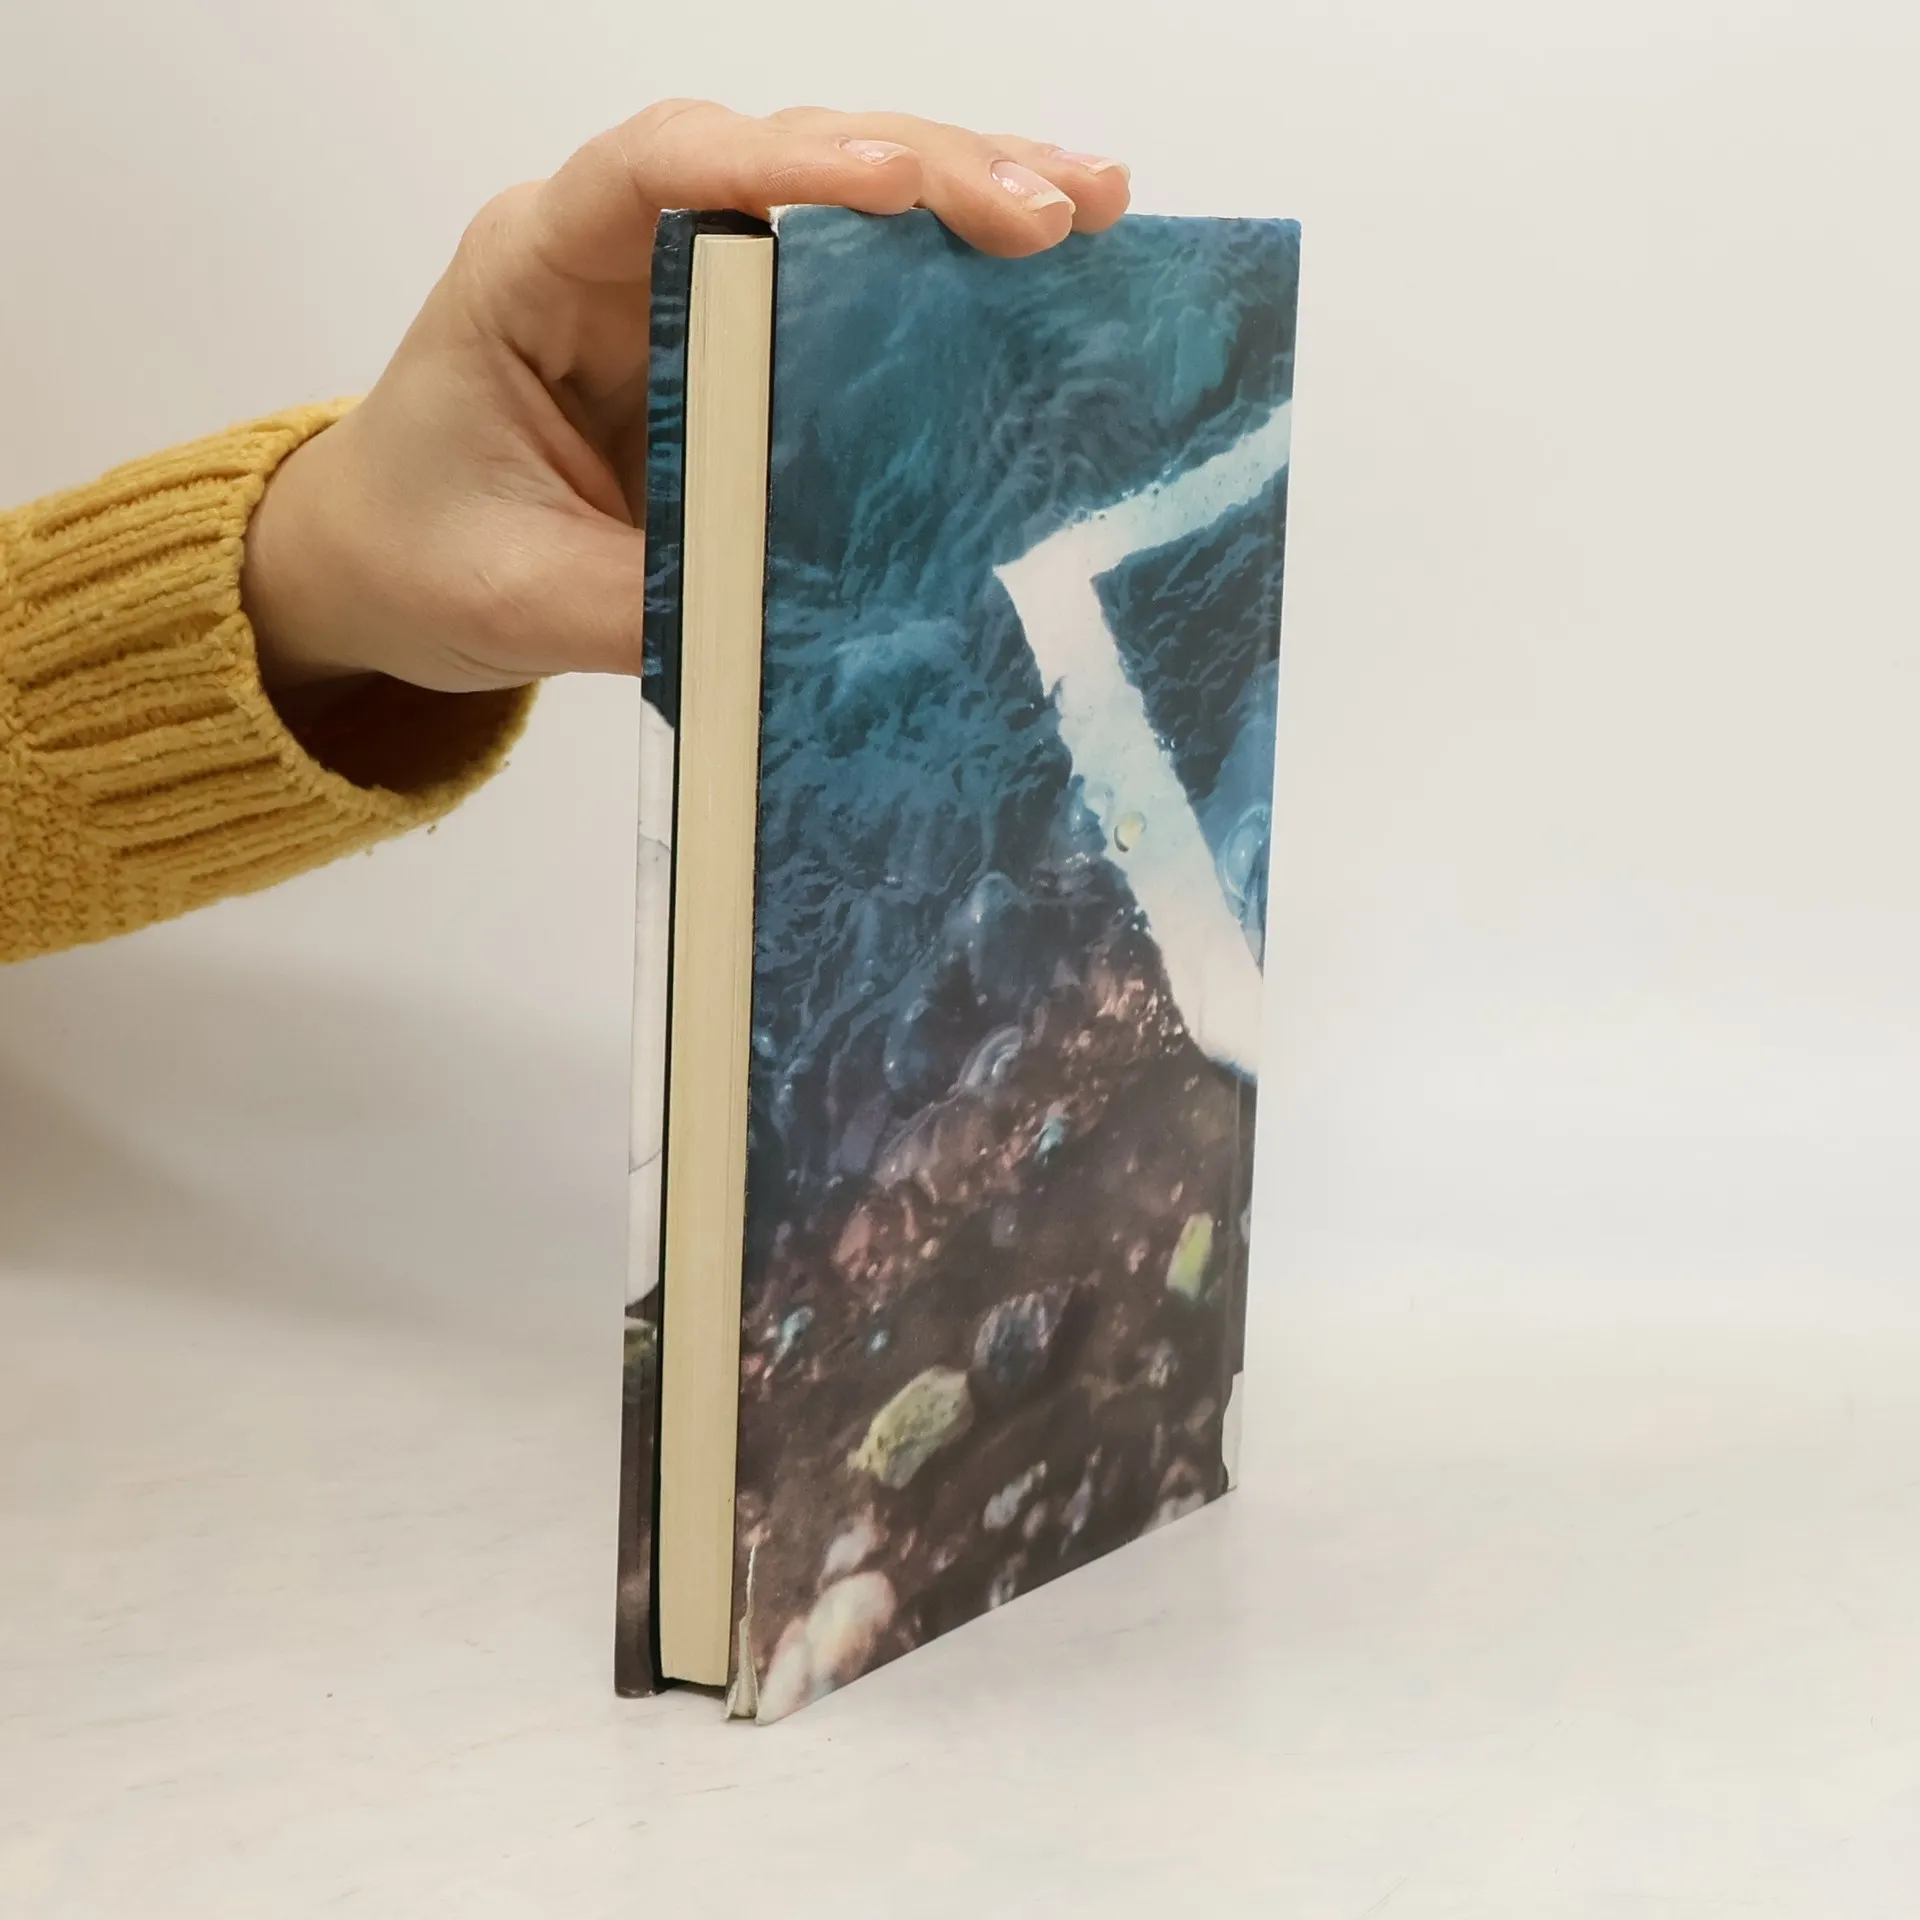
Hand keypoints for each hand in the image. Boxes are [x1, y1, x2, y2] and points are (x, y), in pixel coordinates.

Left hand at [242, 101, 1130, 695]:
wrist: (392, 567)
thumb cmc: (424, 554)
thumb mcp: (517, 595)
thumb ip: (647, 603)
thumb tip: (811, 623)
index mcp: (536, 265)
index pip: (658, 167)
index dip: (780, 164)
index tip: (892, 188)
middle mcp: (624, 248)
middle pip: (781, 157)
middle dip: (927, 169)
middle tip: (1055, 208)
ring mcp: (692, 289)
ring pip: (836, 204)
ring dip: (966, 195)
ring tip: (1092, 209)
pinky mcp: (744, 348)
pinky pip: (850, 291)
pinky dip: (946, 282)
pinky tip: (1047, 278)